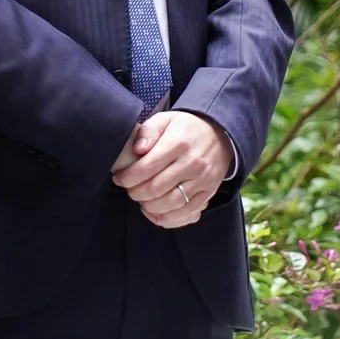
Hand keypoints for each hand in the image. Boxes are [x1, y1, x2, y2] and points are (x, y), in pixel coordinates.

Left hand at [112, 111, 231, 229]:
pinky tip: (154, 211)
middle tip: (129, 189)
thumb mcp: (165, 120)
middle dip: (135, 193)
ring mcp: (202, 181)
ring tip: (141, 199)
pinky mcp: (208, 194)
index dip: (127, 177)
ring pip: (169, 205)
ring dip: (148, 206)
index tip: (119, 178)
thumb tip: (137, 149)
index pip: (146, 168)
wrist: (220, 134)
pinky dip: (167, 218)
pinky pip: (186, 215)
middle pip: (155, 189)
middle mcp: (192, 164)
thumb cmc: (186, 128)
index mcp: (178, 144)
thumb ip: (148, 131)